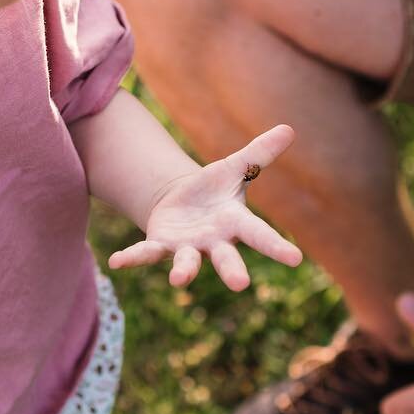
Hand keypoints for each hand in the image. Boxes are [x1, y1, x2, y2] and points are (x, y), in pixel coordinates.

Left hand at [108, 125, 302, 289]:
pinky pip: (146, 253)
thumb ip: (259, 154)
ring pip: (187, 262)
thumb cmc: (213, 190)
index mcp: (235, 223)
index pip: (260, 235)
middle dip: (232, 270)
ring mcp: (186, 247)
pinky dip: (132, 258)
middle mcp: (213, 241)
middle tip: (241, 284)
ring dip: (183, 272)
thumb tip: (289, 129)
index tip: (296, 259)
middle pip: (226, 257)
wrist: (180, 203)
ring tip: (179, 281)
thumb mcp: (234, 169)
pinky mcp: (160, 245)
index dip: (277, 247)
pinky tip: (117, 262)